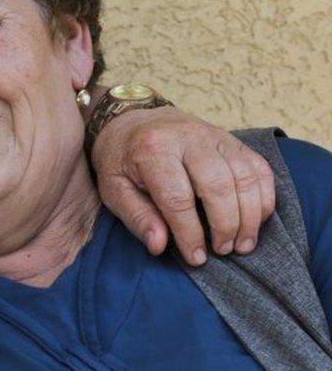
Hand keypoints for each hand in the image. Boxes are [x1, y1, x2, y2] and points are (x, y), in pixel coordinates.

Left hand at [91, 107, 274, 265]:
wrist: (132, 119)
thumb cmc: (122, 159)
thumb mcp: (113, 188)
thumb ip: (137, 217)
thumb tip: (159, 246)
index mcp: (152, 149)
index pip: (177, 198)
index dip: (189, 233)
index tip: (196, 258)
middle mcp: (187, 138)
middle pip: (218, 186)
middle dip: (225, 225)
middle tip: (222, 251)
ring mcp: (214, 136)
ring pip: (245, 177)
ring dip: (249, 216)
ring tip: (242, 244)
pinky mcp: (232, 139)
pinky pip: (259, 168)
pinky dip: (264, 197)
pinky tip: (256, 220)